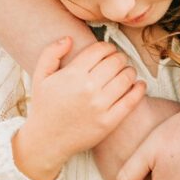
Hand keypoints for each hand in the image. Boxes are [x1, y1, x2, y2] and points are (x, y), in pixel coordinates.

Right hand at [16, 37, 145, 179]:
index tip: (108, 50)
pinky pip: (131, 100)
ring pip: (126, 77)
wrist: (46, 140)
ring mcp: (100, 106)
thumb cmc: (44, 106)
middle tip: (118, 61)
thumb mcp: (40, 76)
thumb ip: (51, 53)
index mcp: (72, 74)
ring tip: (126, 72)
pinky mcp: (109, 122)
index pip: (100, 50)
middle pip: (116, 61)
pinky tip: (139, 84)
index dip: (107, 47)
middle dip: (119, 57)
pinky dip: (139, 89)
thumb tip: (69, 38)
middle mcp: (88, 88)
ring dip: (130, 71)